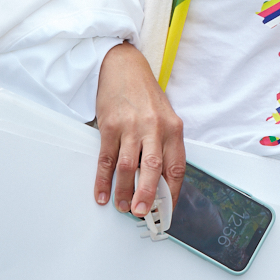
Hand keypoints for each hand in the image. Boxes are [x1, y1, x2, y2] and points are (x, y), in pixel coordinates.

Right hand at [95, 41, 185, 216]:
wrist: (123, 66)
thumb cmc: (145, 94)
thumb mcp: (164, 117)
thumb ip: (164, 145)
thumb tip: (160, 181)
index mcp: (173, 128)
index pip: (176, 166)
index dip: (172, 192)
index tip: (167, 210)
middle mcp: (154, 127)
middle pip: (152, 168)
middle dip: (148, 195)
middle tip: (143, 214)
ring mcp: (131, 126)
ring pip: (127, 166)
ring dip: (124, 191)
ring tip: (123, 207)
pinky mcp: (110, 125)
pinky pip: (106, 159)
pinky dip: (103, 180)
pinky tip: (103, 194)